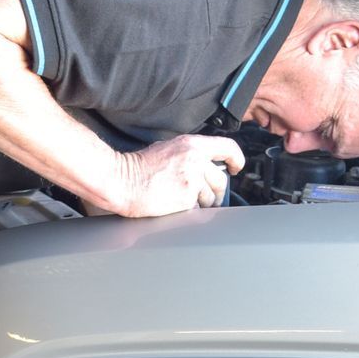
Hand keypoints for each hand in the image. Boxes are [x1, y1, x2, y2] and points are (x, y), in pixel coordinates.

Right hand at [111, 136, 245, 216]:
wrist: (122, 180)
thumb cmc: (138, 166)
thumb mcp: (167, 148)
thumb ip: (189, 155)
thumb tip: (204, 165)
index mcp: (191, 145)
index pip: (227, 147)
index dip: (236, 159)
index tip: (236, 167)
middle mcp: (195, 161)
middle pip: (221, 180)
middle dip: (217, 192)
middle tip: (208, 197)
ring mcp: (192, 181)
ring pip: (210, 197)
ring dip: (202, 203)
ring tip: (184, 201)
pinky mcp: (187, 199)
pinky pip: (198, 209)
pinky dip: (190, 211)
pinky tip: (175, 207)